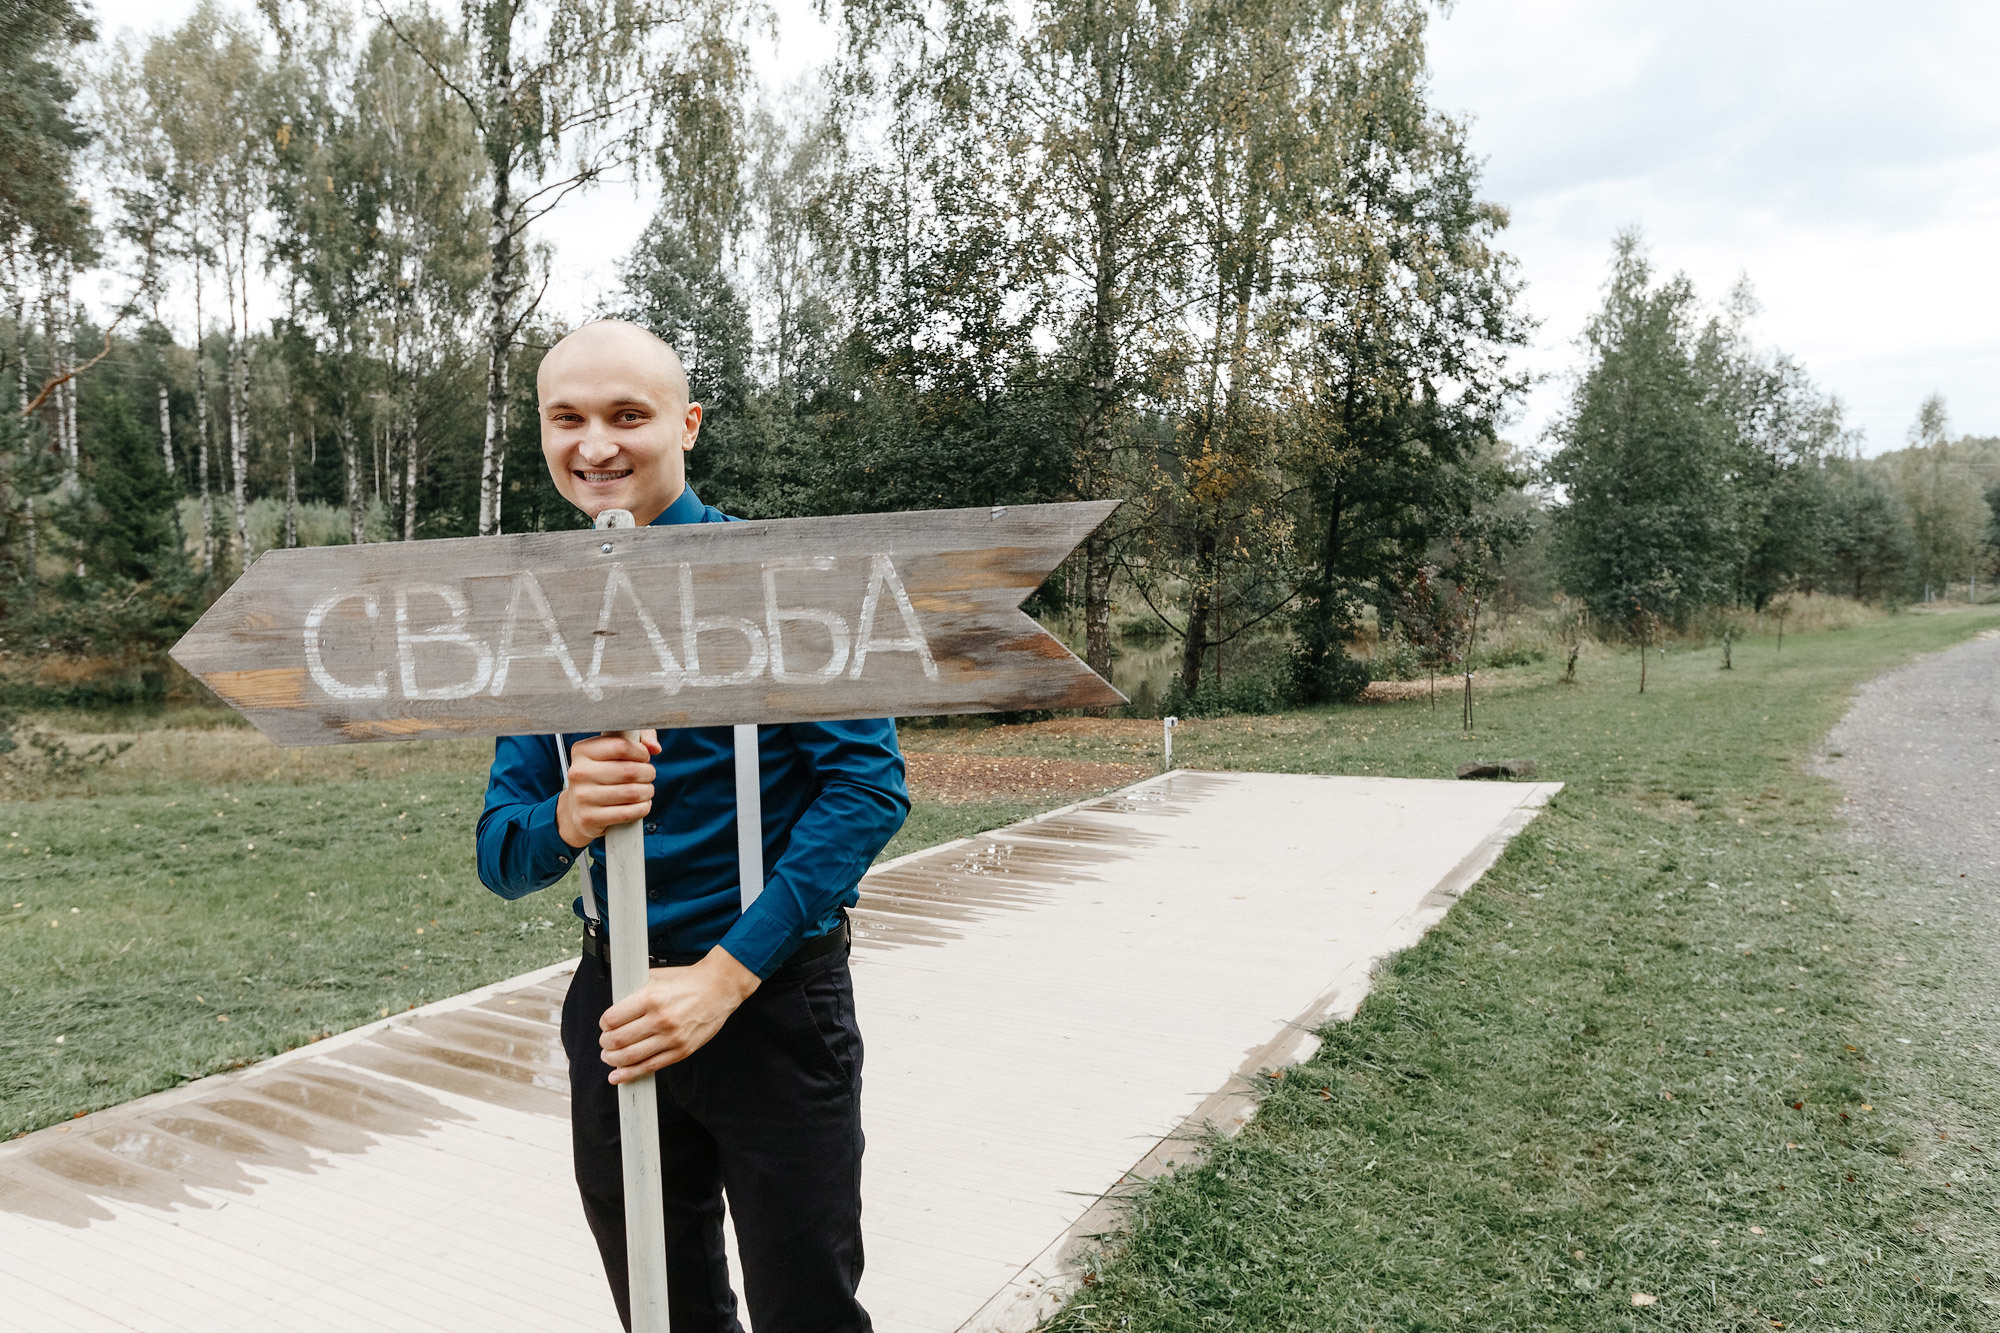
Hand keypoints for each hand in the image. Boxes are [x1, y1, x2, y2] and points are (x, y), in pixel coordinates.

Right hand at [557, 730, 659, 847]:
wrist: (578, 810)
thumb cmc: (602, 774)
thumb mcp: (613, 751)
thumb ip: (638, 738)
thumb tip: (654, 747)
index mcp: (582, 751)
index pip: (621, 746)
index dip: (641, 752)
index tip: (644, 757)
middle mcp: (578, 772)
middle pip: (630, 771)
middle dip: (648, 773)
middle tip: (648, 775)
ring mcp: (582, 797)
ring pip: (632, 793)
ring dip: (648, 791)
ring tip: (646, 790)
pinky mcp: (589, 818)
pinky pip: (627, 813)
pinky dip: (642, 808)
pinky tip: (642, 804)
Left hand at [599, 948, 760, 1081]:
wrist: (719, 988)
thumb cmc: (688, 981)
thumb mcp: (657, 978)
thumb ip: (635, 992)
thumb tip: (613, 1009)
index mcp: (651, 998)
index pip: (613, 1019)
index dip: (604, 1024)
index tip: (605, 1025)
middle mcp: (661, 1019)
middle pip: (618, 1040)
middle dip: (605, 1044)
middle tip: (605, 1042)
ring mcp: (672, 1038)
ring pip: (631, 1057)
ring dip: (614, 1060)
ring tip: (609, 1057)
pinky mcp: (681, 1051)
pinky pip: (650, 1067)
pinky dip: (631, 1074)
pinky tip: (619, 1076)